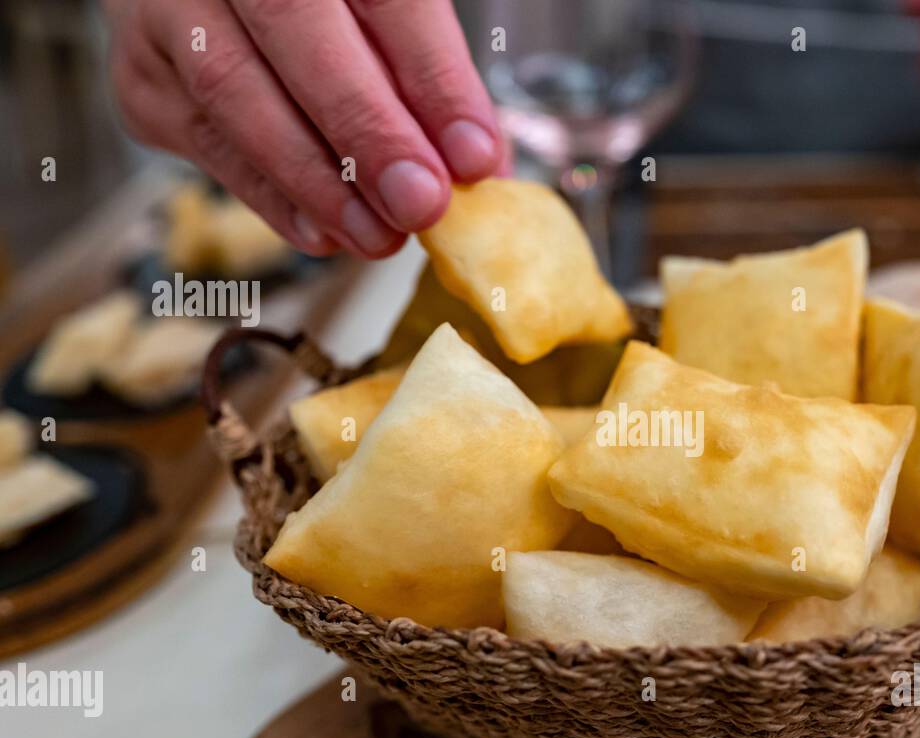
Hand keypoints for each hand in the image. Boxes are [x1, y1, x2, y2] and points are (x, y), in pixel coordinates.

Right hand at [104, 0, 504, 258]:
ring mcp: (169, 9)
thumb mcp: (385, 22)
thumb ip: (428, 77)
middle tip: (421, 202)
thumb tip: (480, 166)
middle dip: (368, 130)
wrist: (224, 6)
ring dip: (318, 181)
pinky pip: (207, 143)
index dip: (433, 77)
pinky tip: (324, 232)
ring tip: (381, 235)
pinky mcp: (141, 76)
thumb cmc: (326, 17)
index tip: (476, 156)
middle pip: (296, 29)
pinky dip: (272, 197)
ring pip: (234, 91)